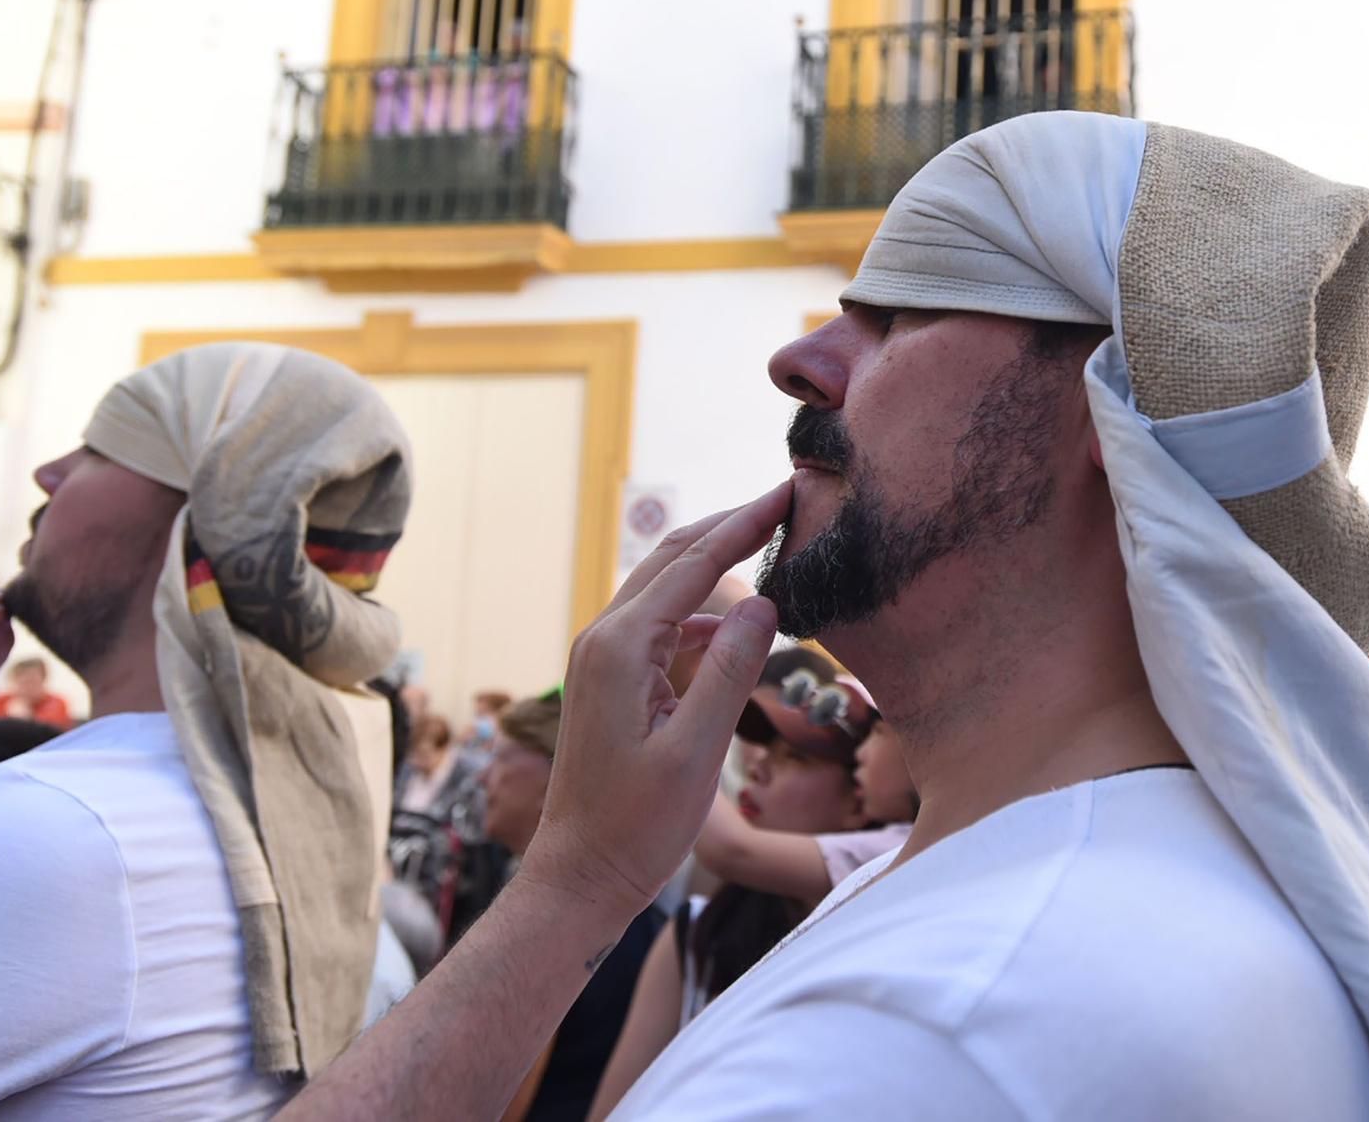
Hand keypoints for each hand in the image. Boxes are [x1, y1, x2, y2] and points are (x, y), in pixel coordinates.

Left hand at [518, 484, 788, 930]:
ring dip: (713, 561)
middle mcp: (603, 640)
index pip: (694, 564)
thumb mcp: (696, 752)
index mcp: (621, 648)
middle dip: (729, 525)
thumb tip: (761, 600)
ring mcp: (602, 659)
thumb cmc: (636, 827)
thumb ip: (729, 672)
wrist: (579, 877)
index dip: (745, 523)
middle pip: (672, 558)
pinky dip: (700, 608)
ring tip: (768, 544)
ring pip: (664, 586)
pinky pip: (661, 624)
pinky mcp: (611, 681)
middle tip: (784, 500)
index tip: (788, 490)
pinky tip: (734, 621)